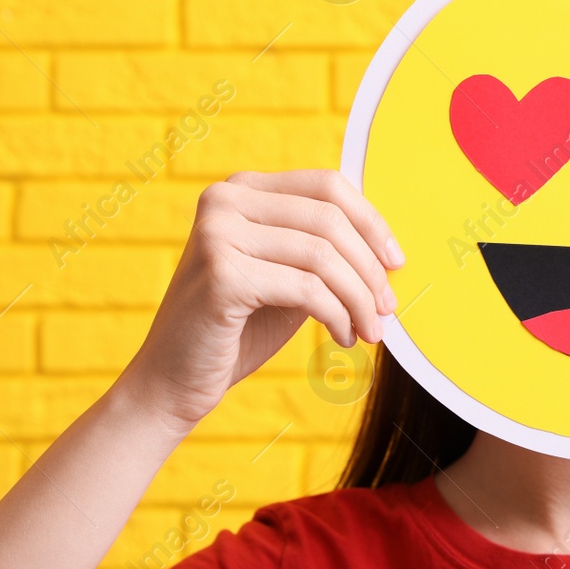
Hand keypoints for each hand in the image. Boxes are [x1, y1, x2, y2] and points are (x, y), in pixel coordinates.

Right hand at [119, 169, 403, 430]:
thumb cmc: (236, 331)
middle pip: (329, 218)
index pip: (327, 185)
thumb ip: (324, 252)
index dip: (371, 222)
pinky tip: (343, 338)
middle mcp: (224, 200)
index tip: (396, 263)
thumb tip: (388, 250)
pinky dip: (337, 315)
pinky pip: (307, 289)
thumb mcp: (287, 278)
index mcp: (241, 189)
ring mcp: (218, 233)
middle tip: (388, 309)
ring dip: (358, 298)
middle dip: (369, 268)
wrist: (172, 383)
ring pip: (323, 256)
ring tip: (371, 331)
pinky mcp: (222, 274)